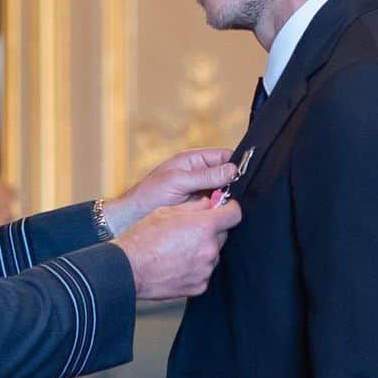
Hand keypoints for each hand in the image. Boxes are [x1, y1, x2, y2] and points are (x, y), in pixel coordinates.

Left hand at [104, 150, 235, 231]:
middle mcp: (199, 176)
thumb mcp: (178, 182)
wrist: (130, 219)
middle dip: (235, 185)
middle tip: (242, 195)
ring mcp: (199, 194)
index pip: (224, 157)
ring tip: (235, 207)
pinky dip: (221, 212)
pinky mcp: (198, 210)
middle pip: (227, 176)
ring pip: (224, 194)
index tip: (247, 175)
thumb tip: (233, 170)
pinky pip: (215, 209)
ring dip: (229, 200)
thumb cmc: (148, 196)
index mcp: (193, 161)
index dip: (237, 164)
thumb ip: (205, 176)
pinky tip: (224, 218)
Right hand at [115, 198, 240, 299]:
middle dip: (211, 231)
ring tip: (178, 250)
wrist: (127, 269)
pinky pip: (204, 272)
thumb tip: (208, 203)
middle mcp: (209, 248)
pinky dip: (195, 268)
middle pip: (223, 235)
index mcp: (204, 226)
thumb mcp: (166, 211)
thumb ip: (193, 206)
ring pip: (213, 254)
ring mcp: (205, 269)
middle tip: (190, 231)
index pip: (234, 215)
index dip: (229, 209)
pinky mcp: (199, 286)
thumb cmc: (142, 239)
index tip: (224, 209)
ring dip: (202, 250)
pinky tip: (177, 264)